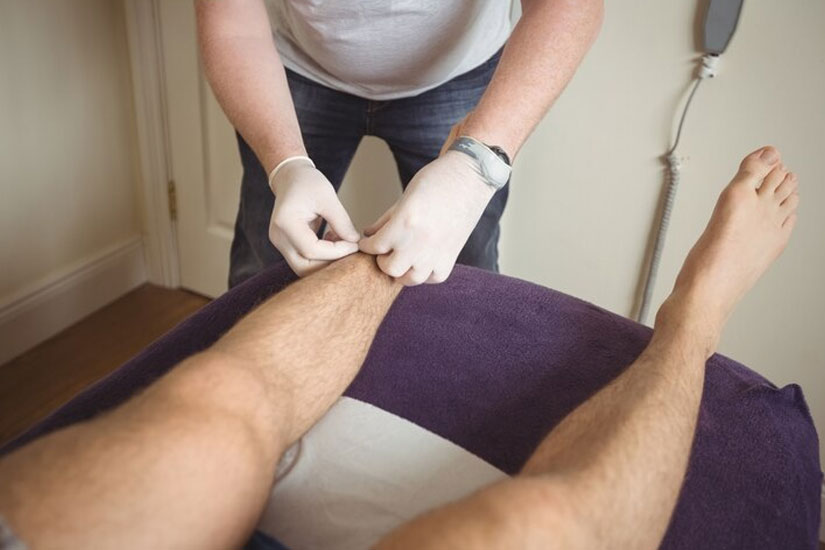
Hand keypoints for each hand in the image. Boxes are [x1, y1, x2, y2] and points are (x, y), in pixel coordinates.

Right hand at [269, 160, 359, 275]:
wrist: (290, 177)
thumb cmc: (308, 182)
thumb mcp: (328, 198)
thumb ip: (342, 222)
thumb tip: (354, 242)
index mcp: (286, 223)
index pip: (311, 250)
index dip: (336, 252)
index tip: (354, 244)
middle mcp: (279, 237)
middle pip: (304, 267)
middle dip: (330, 263)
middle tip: (350, 249)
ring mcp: (281, 243)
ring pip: (304, 267)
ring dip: (326, 261)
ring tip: (342, 242)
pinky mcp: (287, 245)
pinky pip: (305, 260)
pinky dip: (322, 256)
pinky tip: (333, 239)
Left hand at [359, 151, 494, 284]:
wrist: (469, 178)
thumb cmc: (435, 181)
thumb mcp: (404, 198)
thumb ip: (385, 221)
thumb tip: (368, 235)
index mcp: (404, 222)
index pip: (375, 246)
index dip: (367, 245)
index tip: (366, 243)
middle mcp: (420, 241)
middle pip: (390, 269)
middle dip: (383, 261)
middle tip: (384, 251)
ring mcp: (437, 252)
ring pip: (411, 279)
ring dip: (403, 271)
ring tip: (402, 259)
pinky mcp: (451, 257)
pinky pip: (432, 277)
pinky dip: (425, 273)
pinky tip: (422, 261)